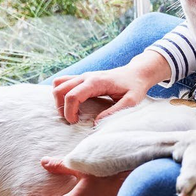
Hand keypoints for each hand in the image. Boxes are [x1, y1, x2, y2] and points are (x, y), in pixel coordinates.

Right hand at [52, 51, 171, 123]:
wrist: (137, 73)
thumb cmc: (135, 87)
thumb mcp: (131, 101)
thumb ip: (114, 112)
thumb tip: (95, 123)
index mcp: (96, 82)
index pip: (72, 96)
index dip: (69, 111)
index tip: (75, 122)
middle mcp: (86, 76)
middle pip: (60, 89)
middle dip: (60, 107)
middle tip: (72, 119)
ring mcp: (83, 76)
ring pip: (58, 84)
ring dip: (59, 100)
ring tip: (71, 112)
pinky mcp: (83, 78)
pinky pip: (63, 82)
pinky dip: (62, 93)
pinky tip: (72, 103)